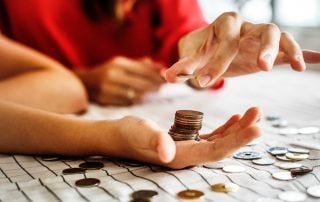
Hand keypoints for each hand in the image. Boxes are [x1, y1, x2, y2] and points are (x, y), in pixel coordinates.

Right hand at [76, 56, 164, 104]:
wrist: (86, 82)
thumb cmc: (110, 72)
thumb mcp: (123, 64)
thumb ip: (143, 65)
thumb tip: (162, 67)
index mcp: (119, 63)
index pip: (144, 70)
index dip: (157, 76)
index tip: (168, 80)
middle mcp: (113, 74)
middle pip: (141, 83)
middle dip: (156, 87)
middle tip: (165, 90)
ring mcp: (108, 88)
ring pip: (135, 94)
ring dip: (148, 96)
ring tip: (156, 95)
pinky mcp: (106, 99)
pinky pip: (127, 102)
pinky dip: (137, 101)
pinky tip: (143, 100)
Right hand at [108, 107, 260, 168]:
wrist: (121, 136)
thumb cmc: (129, 134)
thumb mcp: (141, 133)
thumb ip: (155, 142)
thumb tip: (168, 153)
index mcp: (182, 156)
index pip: (215, 151)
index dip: (237, 142)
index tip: (256, 129)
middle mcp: (190, 156)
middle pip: (223, 147)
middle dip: (243, 132)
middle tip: (259, 114)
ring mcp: (190, 149)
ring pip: (220, 141)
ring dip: (238, 128)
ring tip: (253, 113)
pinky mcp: (187, 141)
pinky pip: (212, 136)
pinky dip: (226, 128)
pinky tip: (235, 119)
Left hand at [165, 12, 319, 87]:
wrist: (211, 47)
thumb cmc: (202, 51)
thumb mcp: (191, 58)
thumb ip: (182, 67)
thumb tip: (167, 76)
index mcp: (225, 25)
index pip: (225, 41)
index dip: (215, 61)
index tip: (204, 82)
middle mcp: (246, 26)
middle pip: (262, 29)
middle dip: (264, 48)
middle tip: (262, 67)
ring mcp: (259, 37)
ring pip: (280, 35)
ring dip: (287, 49)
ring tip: (295, 66)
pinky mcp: (269, 49)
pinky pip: (289, 48)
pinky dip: (303, 53)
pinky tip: (315, 61)